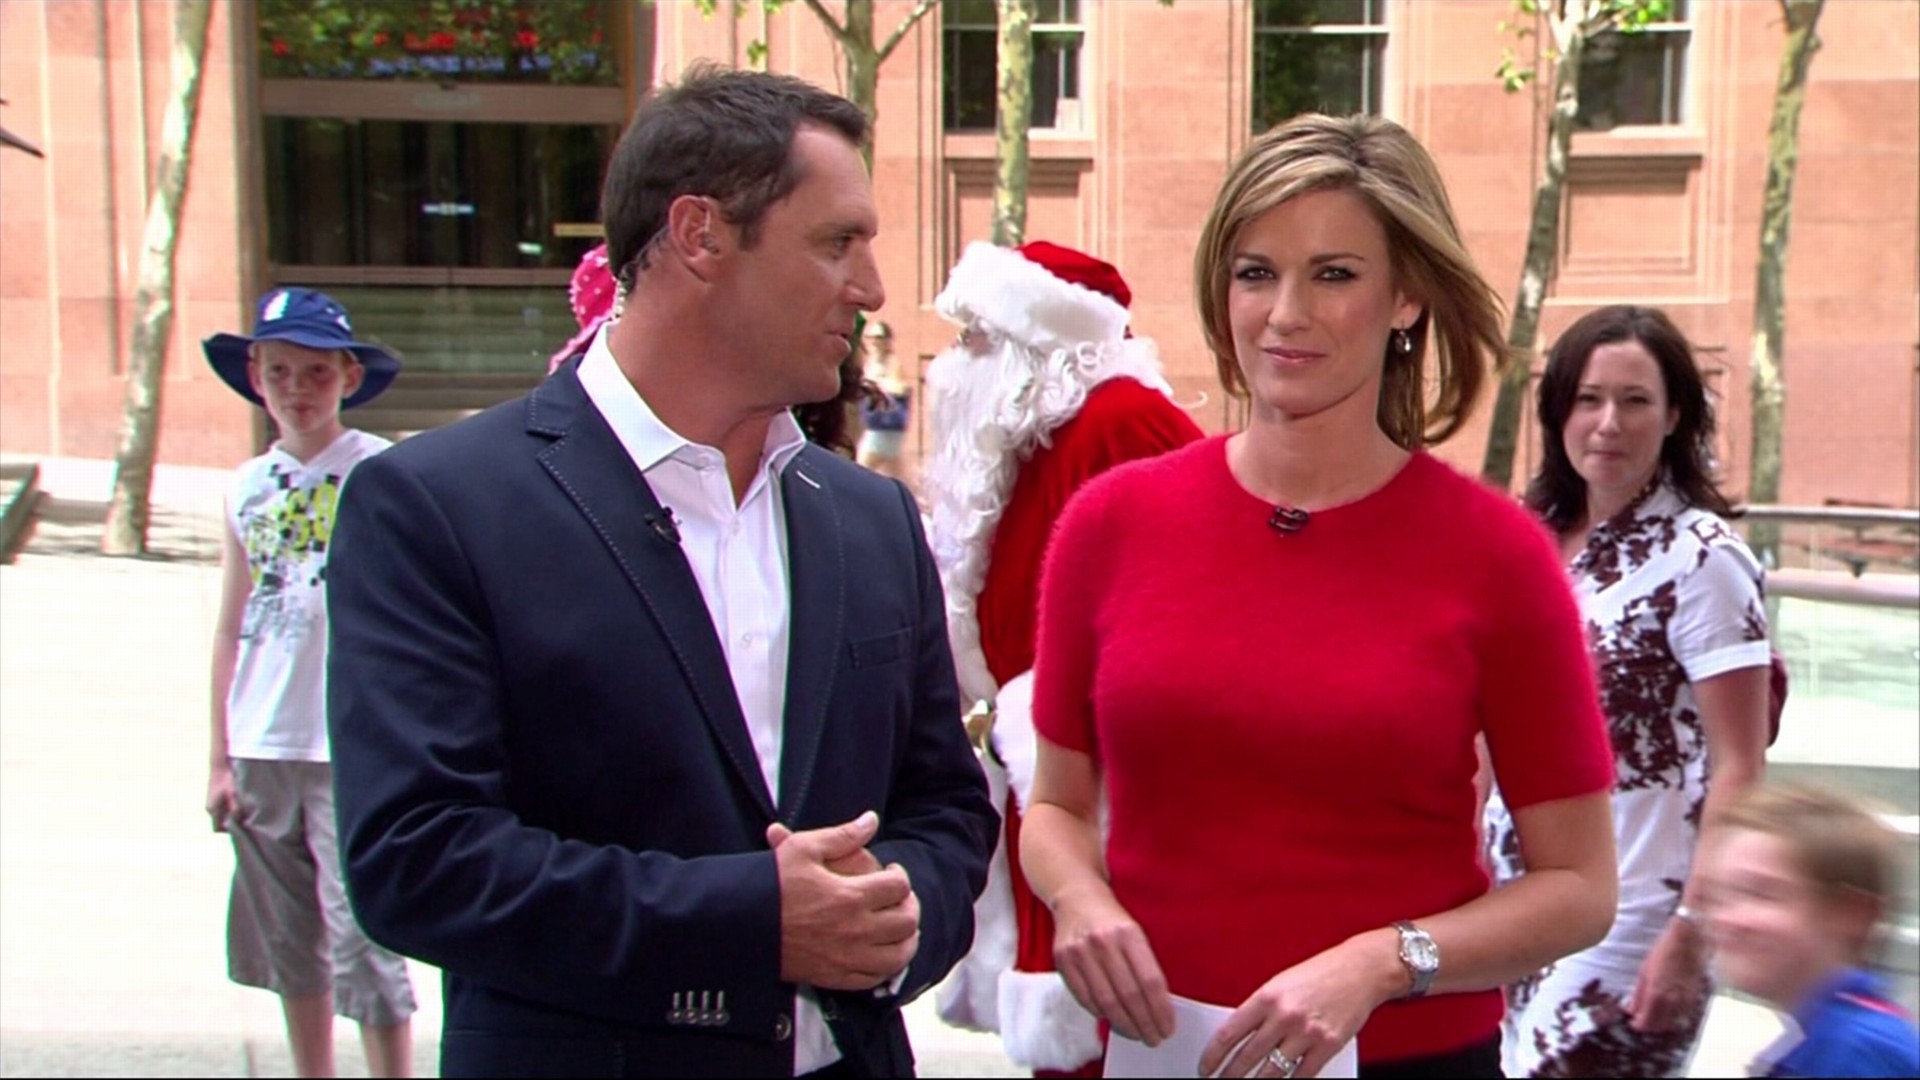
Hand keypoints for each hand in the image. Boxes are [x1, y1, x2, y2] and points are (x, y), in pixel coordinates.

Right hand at [206, 761, 238, 832]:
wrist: (220, 764)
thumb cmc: (227, 778)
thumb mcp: (234, 794)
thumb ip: (235, 809)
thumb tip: (240, 821)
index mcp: (212, 809)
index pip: (218, 828)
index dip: (229, 830)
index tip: (241, 827)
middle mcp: (210, 808)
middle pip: (220, 823)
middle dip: (232, 823)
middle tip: (245, 820)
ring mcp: (211, 803)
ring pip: (222, 816)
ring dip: (232, 816)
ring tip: (244, 811)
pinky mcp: (215, 798)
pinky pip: (223, 809)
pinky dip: (230, 809)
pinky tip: (240, 804)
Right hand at [771, 812, 920, 990]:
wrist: (740, 926)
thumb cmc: (771, 886)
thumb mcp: (803, 848)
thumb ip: (843, 834)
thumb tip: (871, 820)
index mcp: (850, 896)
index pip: (899, 887)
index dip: (901, 875)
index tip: (892, 871)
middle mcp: (855, 930)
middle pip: (906, 921)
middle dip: (910, 905)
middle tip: (900, 897)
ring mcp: (848, 958)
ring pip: (898, 955)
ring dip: (907, 938)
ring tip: (899, 926)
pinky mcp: (836, 978)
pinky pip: (876, 978)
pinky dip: (887, 966)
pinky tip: (883, 952)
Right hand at [1051, 887, 1174, 1045]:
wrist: (1075, 895)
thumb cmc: (1111, 918)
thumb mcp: (1135, 931)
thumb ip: (1144, 964)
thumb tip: (1157, 1006)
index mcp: (1128, 933)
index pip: (1149, 981)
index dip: (1160, 1009)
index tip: (1168, 1027)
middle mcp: (1103, 942)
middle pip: (1129, 995)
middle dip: (1145, 1023)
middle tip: (1154, 1038)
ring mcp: (1080, 952)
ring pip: (1106, 1001)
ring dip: (1124, 1025)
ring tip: (1136, 1035)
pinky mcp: (1062, 960)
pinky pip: (1084, 997)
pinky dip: (1100, 1013)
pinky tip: (1112, 1020)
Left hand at [1200, 936, 1389, 1078]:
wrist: (1360, 970)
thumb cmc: (1321, 973)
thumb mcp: (1281, 983)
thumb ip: (1261, 1008)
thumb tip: (1240, 1036)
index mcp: (1267, 996)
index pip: (1229, 1033)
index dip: (1213, 1055)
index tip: (1206, 1066)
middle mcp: (1285, 1016)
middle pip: (1247, 1057)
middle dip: (1230, 1074)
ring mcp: (1307, 1033)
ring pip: (1272, 1071)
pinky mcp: (1327, 1046)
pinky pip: (1301, 1075)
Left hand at [1628, 917, 1707, 1032]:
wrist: (1688, 942)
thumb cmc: (1662, 953)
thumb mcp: (1644, 972)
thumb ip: (1637, 994)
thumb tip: (1629, 1011)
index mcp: (1656, 995)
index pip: (1646, 1022)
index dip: (1638, 1025)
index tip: (1633, 1022)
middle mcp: (1672, 1002)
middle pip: (1659, 1027)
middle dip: (1649, 1026)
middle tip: (1642, 1018)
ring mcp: (1685, 1001)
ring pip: (1673, 1024)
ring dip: (1662, 1023)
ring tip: (1654, 1014)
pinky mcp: (1695, 999)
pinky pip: (1683, 1015)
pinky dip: (1674, 1016)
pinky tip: (1667, 1008)